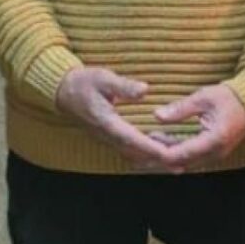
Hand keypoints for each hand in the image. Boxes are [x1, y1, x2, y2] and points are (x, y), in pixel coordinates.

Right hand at [56, 66, 188, 169]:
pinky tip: (161, 157)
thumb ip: (123, 86)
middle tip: (181, 165)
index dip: (150, 148)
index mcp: (107, 122)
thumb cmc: (84, 83)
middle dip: (158, 162)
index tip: (167, 154)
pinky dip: (147, 158)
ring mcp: (109, 140)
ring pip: (134, 157)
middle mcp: (108, 136)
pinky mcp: (111, 139)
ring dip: (154, 163)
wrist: (64, 91)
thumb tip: (144, 90)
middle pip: (136, 155)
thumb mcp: (103, 78)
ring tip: (177, 166)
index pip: (131, 139)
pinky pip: (131, 153)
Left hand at [149, 82, 244, 170]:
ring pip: (183, 163)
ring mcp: (214, 156)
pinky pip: (189, 159)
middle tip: (134, 154)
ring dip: (163, 158)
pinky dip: (173, 154)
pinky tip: (158, 147)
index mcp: (214, 140)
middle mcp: (214, 153)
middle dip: (156, 159)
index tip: (141, 147)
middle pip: (179, 163)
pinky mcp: (212, 154)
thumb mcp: (204, 97)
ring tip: (141, 151)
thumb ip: (180, 109)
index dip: (159, 153)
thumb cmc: (230, 98)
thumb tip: (157, 116)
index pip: (180, 154)